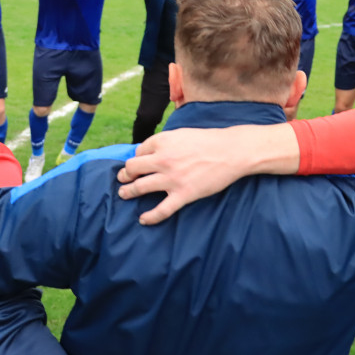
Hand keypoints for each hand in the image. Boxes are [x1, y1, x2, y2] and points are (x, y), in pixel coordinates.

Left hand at [117, 127, 259, 224]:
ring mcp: (172, 178)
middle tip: (123, 178)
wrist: (231, 152)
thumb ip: (164, 142)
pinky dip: (150, 217)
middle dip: (125, 174)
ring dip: (128, 192)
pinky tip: (143, 220)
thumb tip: (148, 151)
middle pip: (132, 168)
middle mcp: (163, 159)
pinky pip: (161, 210)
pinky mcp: (183, 194)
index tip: (140, 163)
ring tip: (123, 194)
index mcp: (162, 142)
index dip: (138, 157)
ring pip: (140, 187)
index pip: (138, 151)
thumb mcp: (181, 134)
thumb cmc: (208, 141)